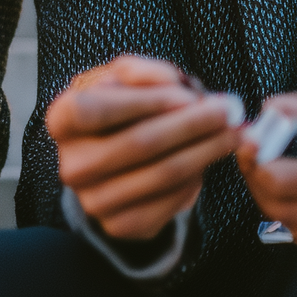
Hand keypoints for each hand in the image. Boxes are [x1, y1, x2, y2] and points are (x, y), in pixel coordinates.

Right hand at [47, 54, 239, 242]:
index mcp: (62, 121)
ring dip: (207, 150)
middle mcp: (72, 165)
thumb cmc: (120, 107)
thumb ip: (144, 71)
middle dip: (192, 124)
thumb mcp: (124, 78)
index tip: (187, 95)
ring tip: (234, 132)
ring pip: (163, 173)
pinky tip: (209, 157)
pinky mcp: (121, 225)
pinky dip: (197, 176)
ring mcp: (94, 201)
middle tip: (228, 111)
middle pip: (139, 144)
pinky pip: (171, 200)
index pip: (96, 109)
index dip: (144, 101)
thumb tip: (173, 84)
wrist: (113, 159)